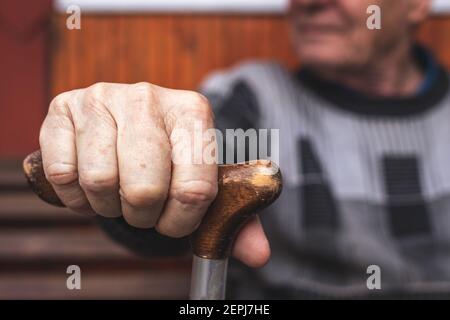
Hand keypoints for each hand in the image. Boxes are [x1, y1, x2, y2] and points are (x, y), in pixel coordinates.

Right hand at [40, 82, 269, 266]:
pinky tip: (89, 183)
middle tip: (143, 206)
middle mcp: (148, 97)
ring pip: (100, 181)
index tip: (173, 221)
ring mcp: (103, 98)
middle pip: (145, 189)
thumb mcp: (204, 181)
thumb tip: (259, 255)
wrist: (126, 127)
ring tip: (117, 193)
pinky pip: (64, 173)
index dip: (181, 221)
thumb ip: (231, 217)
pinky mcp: (63, 107)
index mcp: (193, 112)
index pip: (194, 188)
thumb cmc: (169, 160)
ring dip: (108, 205)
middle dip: (143, 215)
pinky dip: (76, 195)